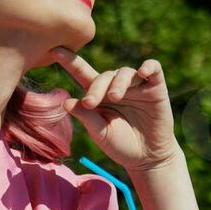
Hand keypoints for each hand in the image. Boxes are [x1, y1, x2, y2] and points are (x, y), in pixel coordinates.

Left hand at [51, 47, 182, 173]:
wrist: (147, 157)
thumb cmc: (120, 145)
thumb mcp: (100, 133)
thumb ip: (86, 116)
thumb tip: (65, 102)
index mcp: (99, 95)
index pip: (83, 74)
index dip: (70, 62)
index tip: (55, 51)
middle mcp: (116, 86)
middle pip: (104, 76)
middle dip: (96, 88)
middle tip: (90, 103)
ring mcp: (137, 86)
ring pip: (125, 72)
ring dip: (118, 83)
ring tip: (114, 97)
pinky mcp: (156, 88)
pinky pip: (153, 68)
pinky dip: (148, 67)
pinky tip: (143, 72)